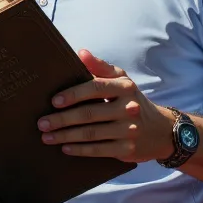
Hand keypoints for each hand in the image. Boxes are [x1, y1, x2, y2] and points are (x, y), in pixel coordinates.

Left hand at [36, 50, 175, 163]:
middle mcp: (129, 108)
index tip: (53, 101)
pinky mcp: (127, 149)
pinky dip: (79, 150)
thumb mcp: (122, 80)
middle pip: (89, 114)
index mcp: (125, 87)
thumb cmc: (131, 101)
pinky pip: (98, 150)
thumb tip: (81, 52)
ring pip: (91, 133)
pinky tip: (64, 147)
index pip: (96, 88)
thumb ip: (101, 67)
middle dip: (62, 119)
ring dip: (65, 136)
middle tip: (42, 123)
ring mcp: (129, 130)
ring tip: (46, 137)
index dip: (73, 94)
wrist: (160, 130)